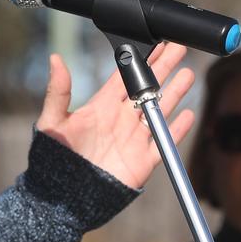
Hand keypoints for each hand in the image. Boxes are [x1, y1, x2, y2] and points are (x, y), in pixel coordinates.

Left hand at [35, 42, 195, 189]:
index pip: (125, 77)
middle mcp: (120, 119)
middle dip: (163, 67)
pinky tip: (188, 114)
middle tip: (179, 46)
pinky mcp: (143, 161)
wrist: (61, 200)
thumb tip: (54, 58)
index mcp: (101, 107)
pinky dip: (177, 129)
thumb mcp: (52, 122)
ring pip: (159, 111)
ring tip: (188, 74)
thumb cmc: (52, 160)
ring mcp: (133, 140)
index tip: (154, 41)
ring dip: (174, 93)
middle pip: (147, 88)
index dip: (140, 59)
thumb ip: (58, 91)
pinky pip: (164, 143)